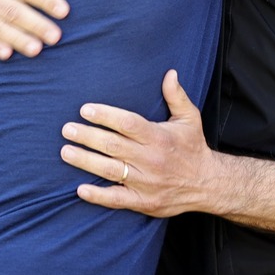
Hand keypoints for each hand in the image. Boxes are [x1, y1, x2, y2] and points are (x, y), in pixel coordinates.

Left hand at [60, 70, 211, 217]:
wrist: (208, 184)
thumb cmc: (193, 147)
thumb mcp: (190, 118)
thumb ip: (176, 96)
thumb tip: (170, 72)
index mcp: (160, 137)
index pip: (128, 124)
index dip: (106, 116)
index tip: (85, 109)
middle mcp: (152, 159)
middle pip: (114, 146)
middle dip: (88, 136)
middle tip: (67, 129)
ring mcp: (147, 183)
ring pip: (111, 171)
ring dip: (86, 161)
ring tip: (66, 152)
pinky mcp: (144, 202)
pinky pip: (117, 199)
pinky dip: (98, 196)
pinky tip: (80, 189)